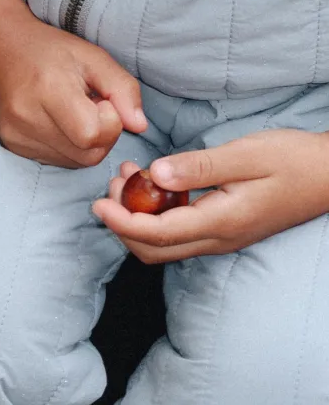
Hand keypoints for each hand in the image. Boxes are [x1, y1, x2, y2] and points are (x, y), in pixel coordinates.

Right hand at [0, 0, 146, 167]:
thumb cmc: (48, 48)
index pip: (92, 133)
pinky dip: (66, 146)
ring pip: (73, 161)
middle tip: (90, 104)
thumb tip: (139, 125)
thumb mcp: (91, 55)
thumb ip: (122, 88)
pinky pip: (55, 159)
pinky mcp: (10, 144)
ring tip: (72, 110)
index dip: (108, 120)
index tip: (100, 99)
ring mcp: (15, 133)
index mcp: (49, 87)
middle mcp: (27, 115)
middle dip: (101, 134)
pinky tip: (57, 120)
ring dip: (84, 142)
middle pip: (86, 154)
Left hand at [93, 128, 328, 261]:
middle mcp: (220, 238)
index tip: (98, 202)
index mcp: (222, 222)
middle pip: (156, 250)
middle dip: (124, 223)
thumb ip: (199, 166)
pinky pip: (182, 233)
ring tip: (128, 176)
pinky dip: (159, 213)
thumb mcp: (244, 155)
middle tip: (111, 185)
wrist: (328, 174)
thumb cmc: (290, 160)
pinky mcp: (227, 228)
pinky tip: (155, 182)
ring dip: (139, 218)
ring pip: (168, 244)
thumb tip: (155, 173)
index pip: (158, 234)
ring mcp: (224, 237)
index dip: (122, 222)